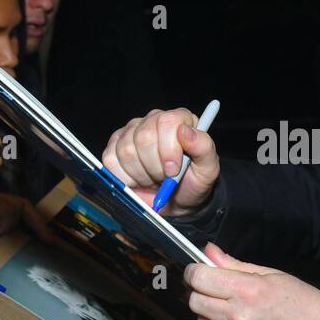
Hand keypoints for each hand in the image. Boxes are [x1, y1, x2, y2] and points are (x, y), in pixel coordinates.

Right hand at [102, 107, 218, 216]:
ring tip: (153, 178)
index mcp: (179, 119)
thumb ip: (204, 147)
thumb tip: (185, 131)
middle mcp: (152, 120)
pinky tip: (138, 179)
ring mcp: (130, 132)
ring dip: (142, 174)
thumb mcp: (208, 168)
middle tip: (164, 177)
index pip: (167, 122)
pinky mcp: (113, 147)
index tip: (174, 170)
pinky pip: (111, 161)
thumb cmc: (193, 181)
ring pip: (126, 151)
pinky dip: (126, 179)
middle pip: (144, 137)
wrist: (176, 201)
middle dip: (155, 166)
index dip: (169, 150)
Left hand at [184, 243, 319, 319]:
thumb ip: (236, 265)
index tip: (198, 271)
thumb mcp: (274, 275)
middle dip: (200, 292)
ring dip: (210, 313)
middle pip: (194, 301)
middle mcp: (239, 317)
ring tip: (234, 309)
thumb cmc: (307, 306)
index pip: (199, 278)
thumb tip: (210, 252)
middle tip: (216, 289)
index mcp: (248, 290)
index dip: (195, 272)